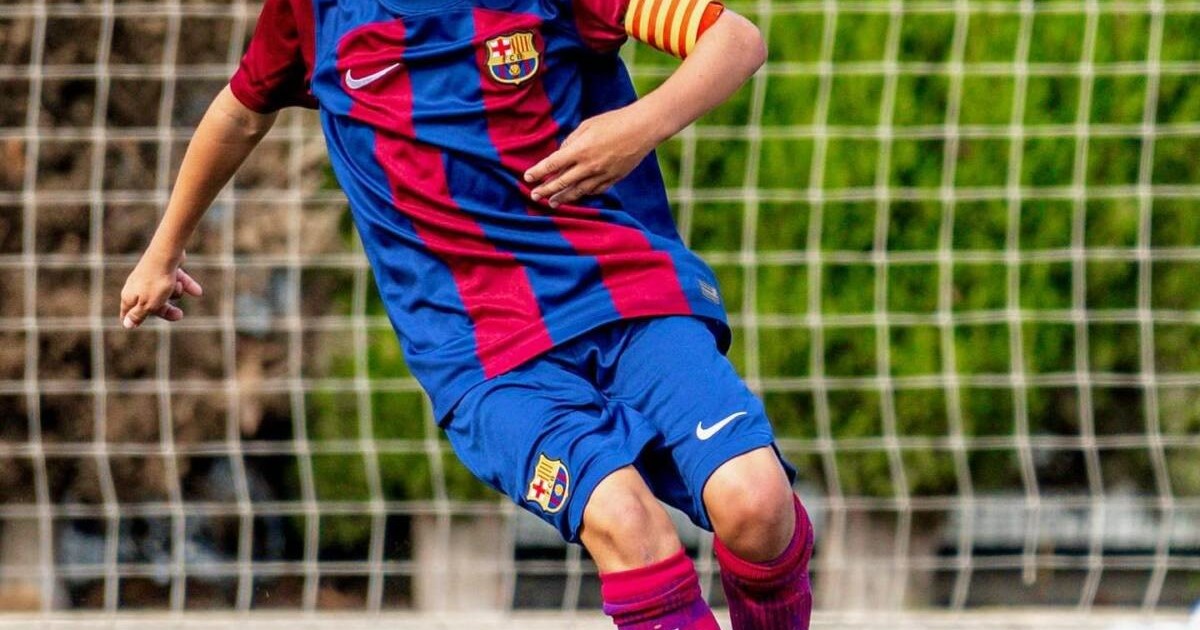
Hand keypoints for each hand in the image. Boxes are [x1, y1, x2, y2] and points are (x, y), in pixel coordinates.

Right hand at [119, 250, 203, 328]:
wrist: (167, 254)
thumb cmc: (156, 282)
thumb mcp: (148, 304)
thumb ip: (138, 315)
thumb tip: (127, 325)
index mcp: (129, 296)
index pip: (127, 313)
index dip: (133, 320)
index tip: (136, 326)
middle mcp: (138, 286)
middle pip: (152, 305)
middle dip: (167, 311)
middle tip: (179, 315)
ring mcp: (151, 278)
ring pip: (166, 293)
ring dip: (176, 292)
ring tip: (177, 285)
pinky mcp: (165, 270)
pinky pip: (176, 281)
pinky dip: (186, 285)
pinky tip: (197, 292)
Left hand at [524, 105, 660, 207]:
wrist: (642, 128)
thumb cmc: (614, 122)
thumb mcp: (587, 125)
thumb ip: (571, 142)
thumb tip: (561, 155)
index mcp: (579, 150)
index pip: (552, 165)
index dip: (538, 172)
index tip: (527, 178)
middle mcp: (588, 166)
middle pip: (561, 183)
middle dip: (545, 190)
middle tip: (534, 196)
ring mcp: (602, 175)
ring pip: (578, 191)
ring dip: (563, 198)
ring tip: (552, 203)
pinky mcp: (613, 178)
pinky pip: (595, 190)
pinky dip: (584, 194)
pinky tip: (577, 195)